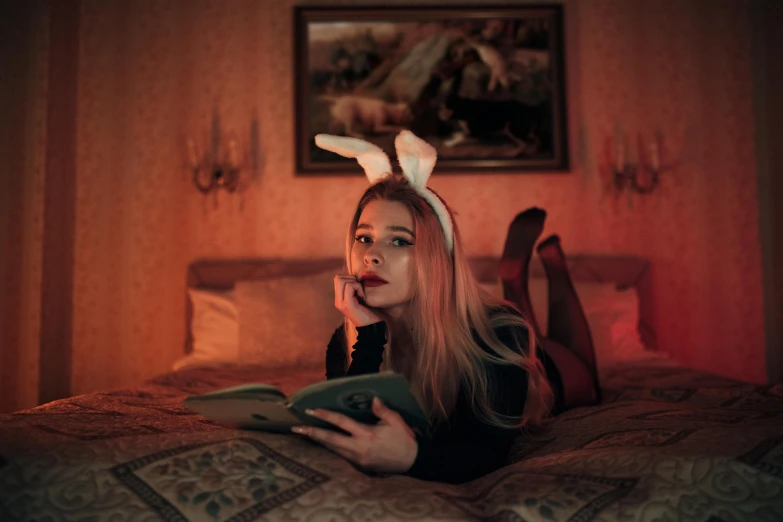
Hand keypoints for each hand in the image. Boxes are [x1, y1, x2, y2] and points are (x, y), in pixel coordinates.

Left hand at [292, 397, 417, 473]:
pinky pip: (340, 456)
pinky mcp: (360, 466)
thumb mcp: (396, 421)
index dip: (325, 416)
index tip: (311, 411)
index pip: (341, 423)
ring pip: (333, 450)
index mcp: (367, 434)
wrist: (412, 461)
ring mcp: (358, 459)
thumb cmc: (404, 439)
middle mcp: (359, 448)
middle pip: (330, 440)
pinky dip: (330, 449)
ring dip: (318, 442)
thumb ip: (382, 410)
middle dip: (312, 434)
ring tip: (304, 434)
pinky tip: (322, 444)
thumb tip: (372, 399)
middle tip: (296, 428)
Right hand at [334, 274, 381, 326]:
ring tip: (361, 293)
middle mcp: (337, 301)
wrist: (371, 326)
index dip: (349, 277)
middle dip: (351, 278)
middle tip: (359, 288)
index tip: (358, 286)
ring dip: (355, 283)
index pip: (337, 279)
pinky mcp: (347, 304)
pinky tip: (363, 296)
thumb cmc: (368, 310)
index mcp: (339, 299)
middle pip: (337, 278)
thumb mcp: (358, 297)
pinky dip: (358, 287)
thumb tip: (354, 276)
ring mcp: (341, 303)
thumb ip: (353, 288)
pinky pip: (349, 286)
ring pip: (342, 281)